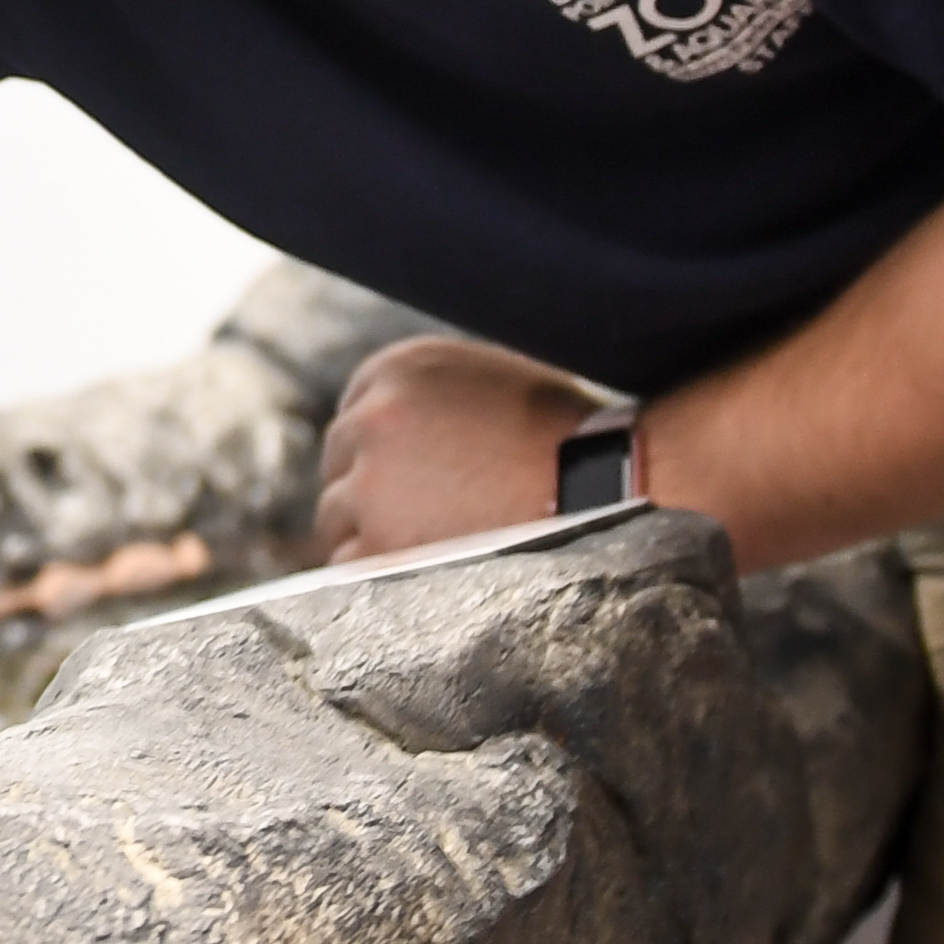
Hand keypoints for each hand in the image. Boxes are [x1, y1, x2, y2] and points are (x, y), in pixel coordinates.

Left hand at [313, 337, 599, 559]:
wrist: (606, 487)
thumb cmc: (565, 441)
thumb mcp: (487, 382)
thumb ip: (428, 402)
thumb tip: (391, 443)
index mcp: (396, 368)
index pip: (355, 421)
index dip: (384, 459)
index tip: (416, 483)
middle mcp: (371, 418)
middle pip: (338, 469)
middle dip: (373, 495)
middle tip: (427, 521)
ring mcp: (370, 483)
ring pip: (336, 520)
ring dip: (373, 536)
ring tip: (438, 546)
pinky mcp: (380, 544)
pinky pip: (348, 568)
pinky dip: (379, 575)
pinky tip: (424, 573)